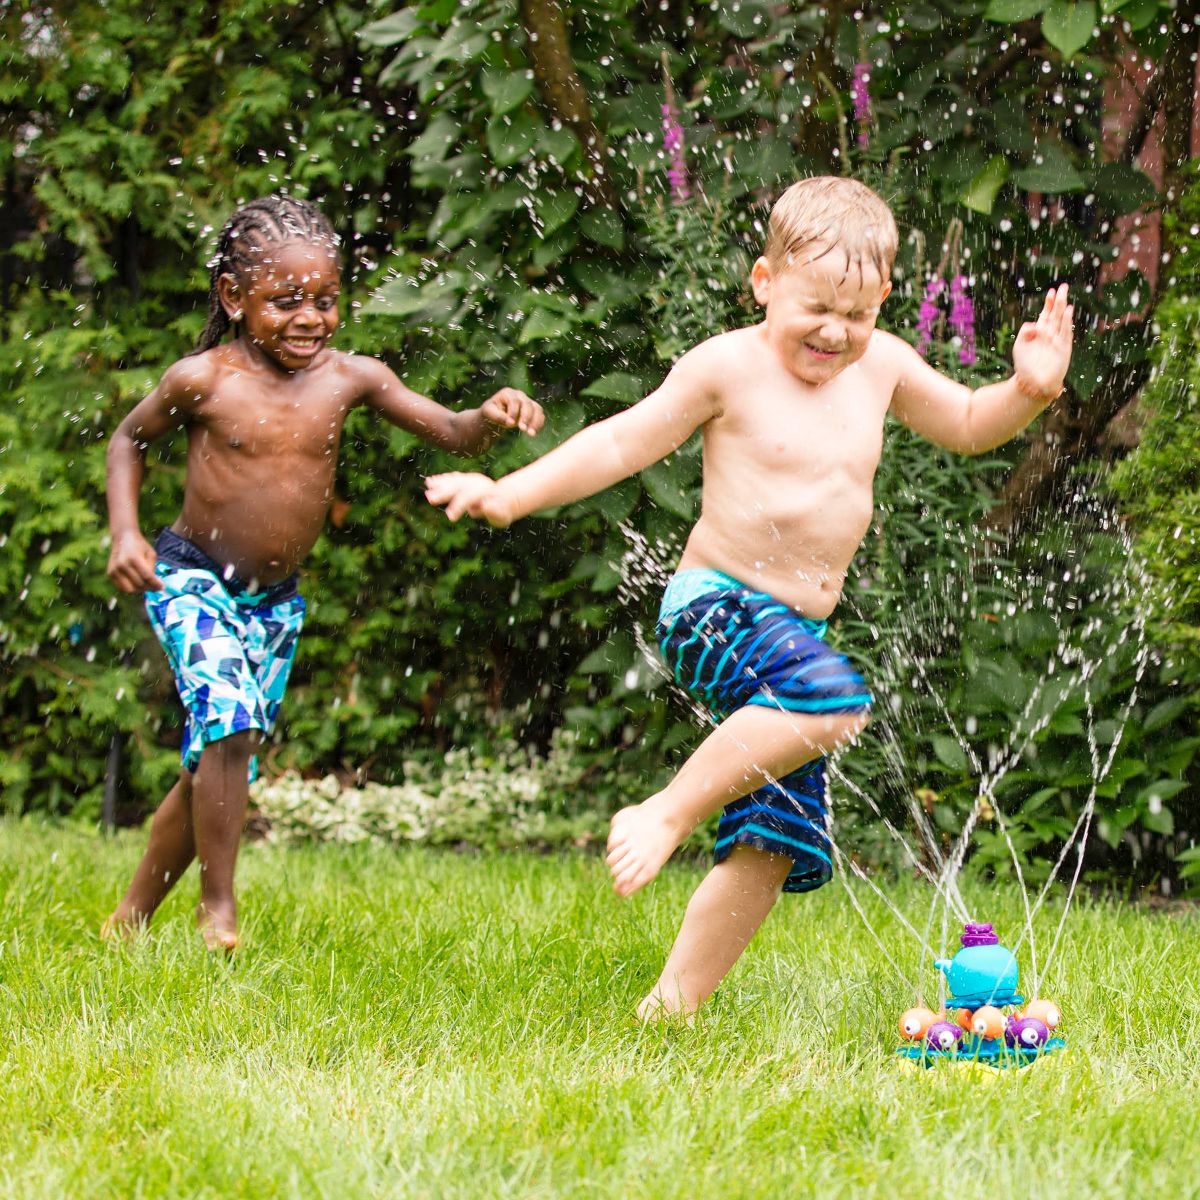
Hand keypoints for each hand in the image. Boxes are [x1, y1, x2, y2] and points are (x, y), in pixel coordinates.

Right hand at [107, 530, 162, 592]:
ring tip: (146, 586)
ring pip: (130, 589)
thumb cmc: (140, 546)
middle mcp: (122, 565)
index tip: (162, 587)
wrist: (123, 538)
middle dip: (149, 587)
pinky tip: (137, 584)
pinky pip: (121, 588)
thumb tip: (156, 585)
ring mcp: (114, 570)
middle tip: (155, 586)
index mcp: (134, 558)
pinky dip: (130, 589)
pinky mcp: (110, 573)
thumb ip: (152, 569)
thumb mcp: (151, 554)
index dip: (156, 584)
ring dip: (140, 590)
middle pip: (139, 584)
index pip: (147, 576)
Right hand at [424, 472, 516, 526]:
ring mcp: (470, 479)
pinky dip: (441, 480)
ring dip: (439, 484)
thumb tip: (484, 506)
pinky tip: (429, 482)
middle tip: (430, 500)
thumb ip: (493, 510)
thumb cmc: (502, 511)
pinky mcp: (465, 480)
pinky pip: (452, 478)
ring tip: (427, 487)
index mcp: (485, 491)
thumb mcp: (501, 515)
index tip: (450, 517)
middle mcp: (477, 482)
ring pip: (454, 481)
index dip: (459, 506)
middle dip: (444, 492)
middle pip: (458, 486)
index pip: (469, 497)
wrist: (505, 499)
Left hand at [480, 387, 543, 435]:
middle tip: (522, 429)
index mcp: (508, 393)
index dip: (513, 412)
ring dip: (535, 422)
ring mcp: (528, 402)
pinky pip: (540, 415)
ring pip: (537, 409)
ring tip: (531, 434)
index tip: (510, 423)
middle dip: (526, 417)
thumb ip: (497, 416)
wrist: (497, 415)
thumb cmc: (491, 412)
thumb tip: (511, 422)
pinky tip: (534, 432)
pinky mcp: (534, 410)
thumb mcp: (488, 413)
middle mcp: (520, 395)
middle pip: (527, 404)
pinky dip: (539, 424)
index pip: (514, 401)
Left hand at [1012, 284, 1072, 401]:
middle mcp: (1050, 335)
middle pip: (1056, 314)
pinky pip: (1065, 333)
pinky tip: (1068, 311)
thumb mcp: (1019, 345)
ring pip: (1061, 321)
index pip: (1046, 315)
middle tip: (1063, 286)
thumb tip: (1034, 324)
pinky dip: (1067, 322)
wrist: (1032, 382)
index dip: (1048, 303)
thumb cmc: (1025, 366)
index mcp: (1040, 333)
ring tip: (1065, 296)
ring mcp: (1058, 341)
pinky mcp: (1063, 349)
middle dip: (1059, 301)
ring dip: (1063, 308)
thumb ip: (1024, 332)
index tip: (1051, 292)